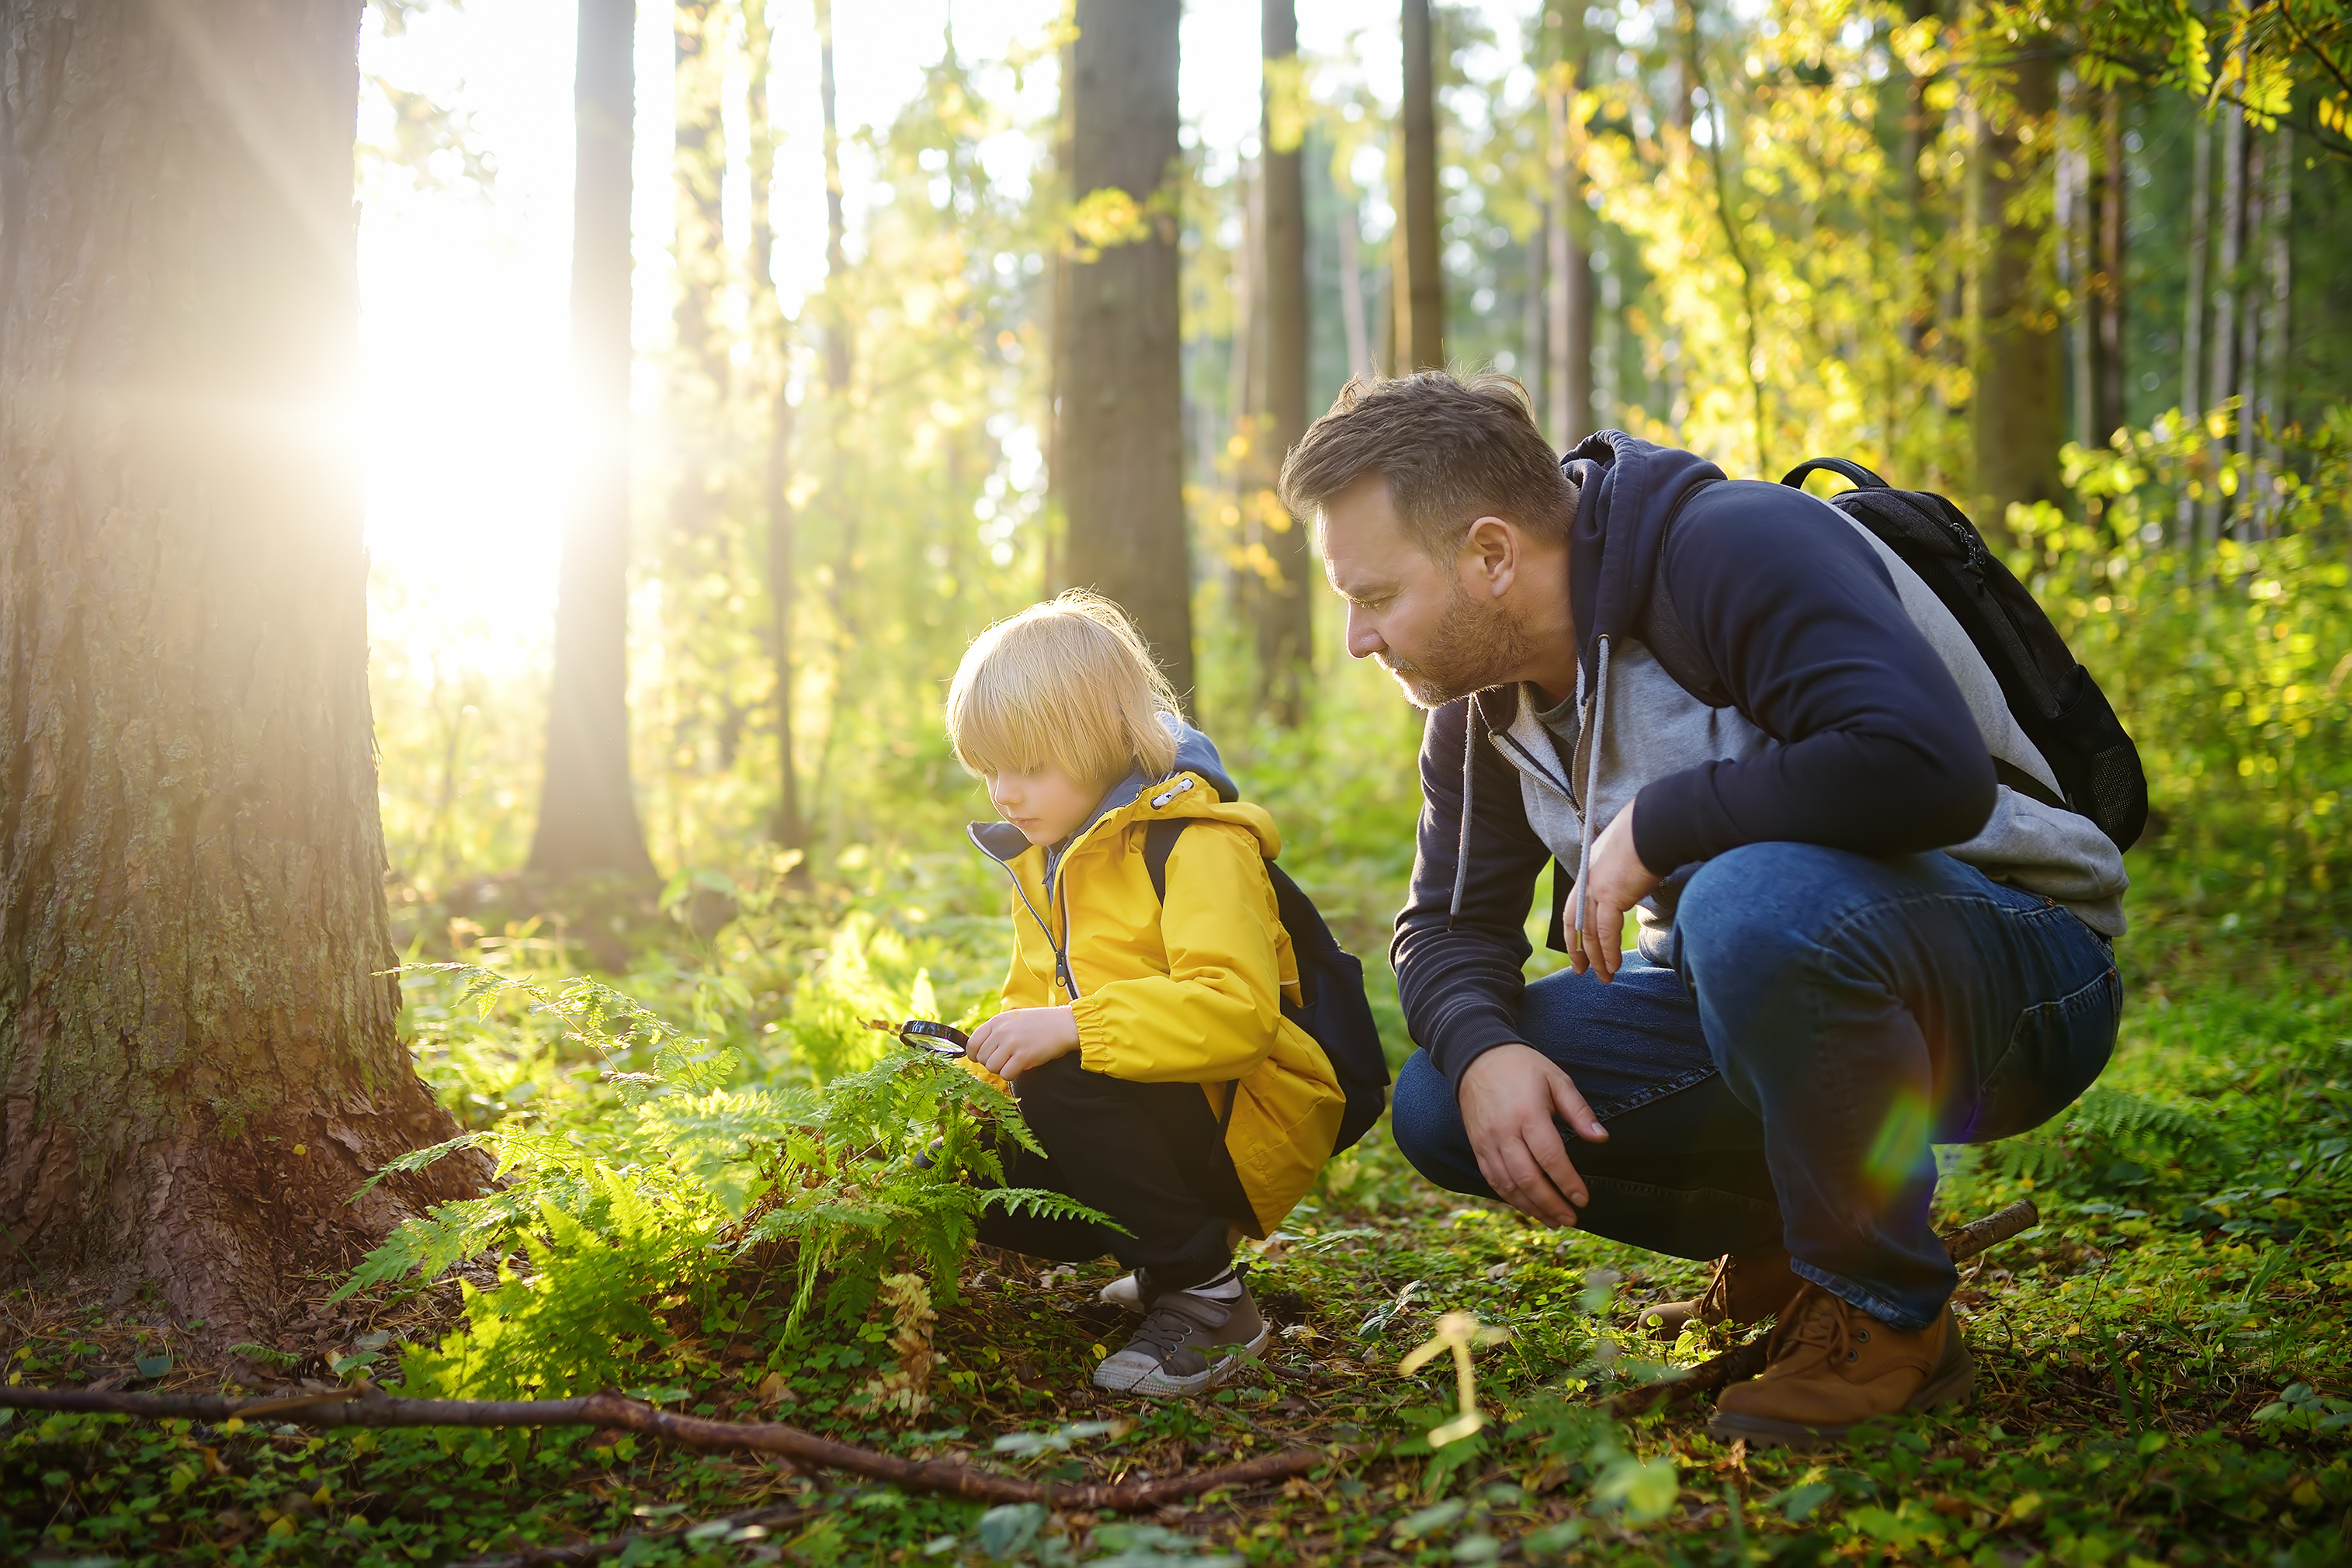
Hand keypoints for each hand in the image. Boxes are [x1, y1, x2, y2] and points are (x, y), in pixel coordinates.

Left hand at [967, 1006, 1079, 1080]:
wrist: (1064, 1025)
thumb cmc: (1039, 1024)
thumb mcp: (1013, 1019)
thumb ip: (996, 1031)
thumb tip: (979, 1051)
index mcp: (997, 1021)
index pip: (972, 1043)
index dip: (975, 1055)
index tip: (983, 1058)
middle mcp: (1001, 1031)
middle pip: (981, 1058)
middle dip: (991, 1063)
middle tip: (1005, 1061)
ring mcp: (1012, 1043)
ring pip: (991, 1067)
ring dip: (1001, 1070)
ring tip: (1013, 1063)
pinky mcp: (1024, 1055)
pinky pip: (1006, 1074)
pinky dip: (1011, 1075)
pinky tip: (1020, 1068)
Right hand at [1457, 1044, 1608, 1226]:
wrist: (1475, 1057)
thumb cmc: (1522, 1066)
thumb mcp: (1556, 1079)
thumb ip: (1579, 1111)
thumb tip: (1601, 1138)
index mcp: (1528, 1114)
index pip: (1550, 1157)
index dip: (1568, 1182)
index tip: (1583, 1199)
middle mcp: (1504, 1132)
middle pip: (1528, 1178)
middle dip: (1551, 1203)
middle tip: (1571, 1219)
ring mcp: (1487, 1142)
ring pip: (1508, 1185)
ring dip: (1532, 1207)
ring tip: (1553, 1221)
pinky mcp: (1478, 1146)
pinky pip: (1493, 1179)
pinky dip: (1510, 1198)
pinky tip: (1527, 1207)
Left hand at [1567, 802, 1661, 982]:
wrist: (1654, 824)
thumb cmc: (1649, 831)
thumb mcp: (1627, 849)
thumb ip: (1623, 867)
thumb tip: (1634, 875)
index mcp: (1589, 868)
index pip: (1574, 906)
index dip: (1574, 930)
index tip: (1578, 948)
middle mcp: (1587, 879)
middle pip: (1576, 922)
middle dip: (1579, 950)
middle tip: (1582, 970)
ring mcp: (1596, 888)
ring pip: (1590, 932)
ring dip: (1597, 958)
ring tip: (1604, 977)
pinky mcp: (1610, 896)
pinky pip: (1605, 933)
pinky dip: (1608, 952)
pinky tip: (1613, 966)